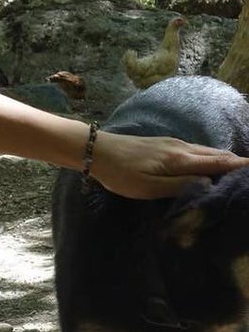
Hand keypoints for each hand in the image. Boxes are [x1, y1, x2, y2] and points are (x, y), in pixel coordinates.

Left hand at [91, 132, 248, 199]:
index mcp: (181, 159)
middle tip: (247, 177)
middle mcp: (182, 148)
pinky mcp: (166, 144)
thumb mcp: (149, 187)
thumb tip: (210, 184)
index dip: (239, 167)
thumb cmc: (120, 174)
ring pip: (207, 151)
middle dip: (236, 164)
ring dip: (224, 160)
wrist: (98, 150)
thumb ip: (180, 186)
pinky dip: (210, 157)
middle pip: (217, 154)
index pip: (218, 162)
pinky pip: (196, 150)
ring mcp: (174, 143)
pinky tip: (211, 165)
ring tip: (237, 172)